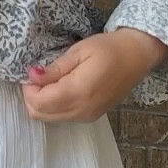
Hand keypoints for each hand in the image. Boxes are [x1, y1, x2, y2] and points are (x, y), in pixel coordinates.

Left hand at [22, 29, 167, 123]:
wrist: (138, 56)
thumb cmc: (110, 48)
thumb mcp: (79, 51)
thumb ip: (55, 68)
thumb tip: (32, 76)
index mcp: (78, 93)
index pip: (39, 102)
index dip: (29, 88)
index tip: (34, 71)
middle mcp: (81, 110)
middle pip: (40, 114)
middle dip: (33, 96)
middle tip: (40, 76)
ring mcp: (87, 116)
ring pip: (50, 118)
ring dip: (43, 102)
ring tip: (51, 80)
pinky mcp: (91, 117)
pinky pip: (63, 117)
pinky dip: (54, 106)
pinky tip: (61, 89)